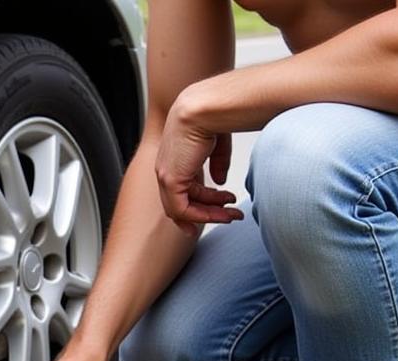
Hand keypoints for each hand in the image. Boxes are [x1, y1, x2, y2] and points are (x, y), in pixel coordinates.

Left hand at [156, 87, 243, 236]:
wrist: (206, 105)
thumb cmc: (213, 113)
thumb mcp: (216, 143)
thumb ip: (216, 162)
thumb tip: (220, 181)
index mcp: (174, 157)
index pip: (182, 188)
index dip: (200, 202)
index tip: (218, 210)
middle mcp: (165, 168)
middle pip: (181, 201)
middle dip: (206, 212)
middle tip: (227, 217)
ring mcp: (165, 175)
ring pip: (182, 209)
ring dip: (209, 215)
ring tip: (231, 216)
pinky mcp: (170, 181)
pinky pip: (182, 209)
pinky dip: (202, 216)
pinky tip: (222, 214)